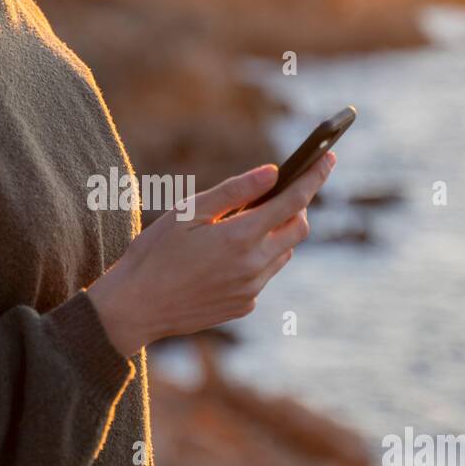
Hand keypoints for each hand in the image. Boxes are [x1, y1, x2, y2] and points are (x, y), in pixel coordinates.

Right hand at [86, 150, 336, 355]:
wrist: (136, 308)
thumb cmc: (155, 253)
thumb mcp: (188, 212)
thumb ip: (234, 191)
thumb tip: (272, 172)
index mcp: (239, 236)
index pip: (293, 201)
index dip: (314, 176)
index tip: (328, 157)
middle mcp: (253, 266)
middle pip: (299, 228)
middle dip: (297, 207)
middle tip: (279, 193)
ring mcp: (251, 290)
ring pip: (283, 253)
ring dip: (274, 235)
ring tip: (242, 226)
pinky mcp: (244, 306)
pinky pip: (263, 276)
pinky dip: (256, 260)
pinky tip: (224, 258)